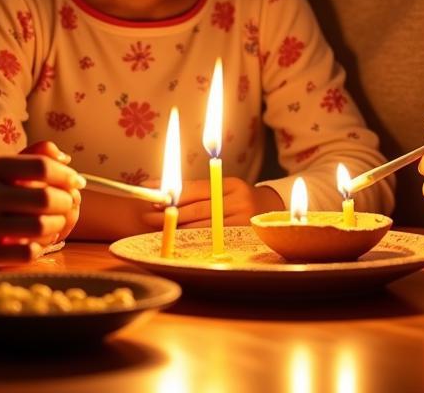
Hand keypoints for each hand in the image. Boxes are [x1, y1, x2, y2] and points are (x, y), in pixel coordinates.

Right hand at [0, 153, 84, 278]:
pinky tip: (39, 243)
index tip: (76, 182)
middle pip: (45, 197)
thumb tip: (63, 158)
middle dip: (66, 202)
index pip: (40, 165)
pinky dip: (40, 248)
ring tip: (58, 224)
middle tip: (70, 205)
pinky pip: (26, 253)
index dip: (66, 175)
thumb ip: (21, 160)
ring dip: (57, 226)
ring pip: (39, 226)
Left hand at [142, 178, 283, 228]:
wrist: (274, 212)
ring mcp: (243, 221)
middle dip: (171, 212)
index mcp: (231, 184)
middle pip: (198, 208)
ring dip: (179, 228)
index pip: (196, 188)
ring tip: (160, 227)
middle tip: (149, 215)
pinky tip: (180, 238)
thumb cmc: (241, 199)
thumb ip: (201, 192)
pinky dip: (195, 238)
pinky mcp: (244, 238)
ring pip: (203, 226)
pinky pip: (213, 239)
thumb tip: (167, 193)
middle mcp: (239, 201)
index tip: (153, 194)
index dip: (173, 192)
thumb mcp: (225, 189)